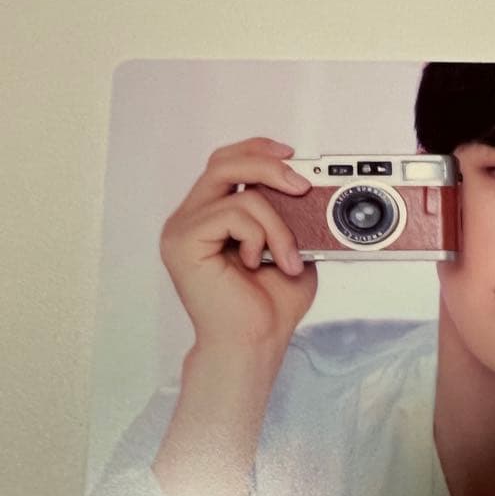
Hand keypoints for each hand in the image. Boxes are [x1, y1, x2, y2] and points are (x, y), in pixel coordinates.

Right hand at [160, 137, 317, 351]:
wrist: (254, 344)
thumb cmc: (268, 307)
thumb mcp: (293, 249)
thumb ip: (293, 218)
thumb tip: (311, 188)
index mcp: (212, 217)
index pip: (227, 164)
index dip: (258, 151)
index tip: (293, 156)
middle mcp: (191, 218)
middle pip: (224, 161)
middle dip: (268, 165)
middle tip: (302, 186)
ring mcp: (183, 228)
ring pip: (239, 190)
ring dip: (277, 224)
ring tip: (288, 258)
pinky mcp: (183, 241)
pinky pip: (233, 212)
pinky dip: (260, 235)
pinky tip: (258, 263)